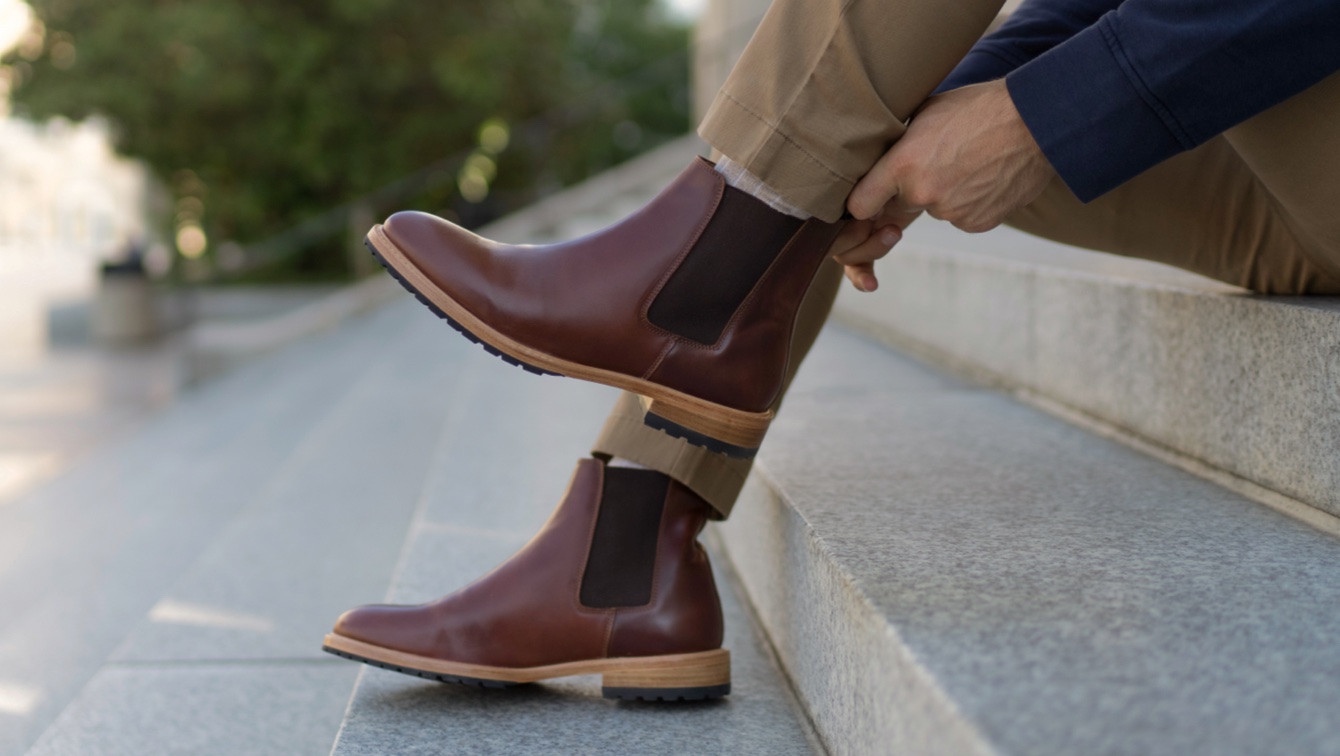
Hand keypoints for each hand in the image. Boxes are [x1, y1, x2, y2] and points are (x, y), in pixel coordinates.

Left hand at [842, 79, 1053, 289]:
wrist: (1036, 123)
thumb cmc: (979, 108)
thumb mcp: (926, 112)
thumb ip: (899, 142)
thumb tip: (880, 156)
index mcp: (903, 165)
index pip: (860, 205)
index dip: (865, 202)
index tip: (869, 198)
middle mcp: (923, 194)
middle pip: (900, 207)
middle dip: (911, 190)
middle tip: (939, 162)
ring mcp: (951, 213)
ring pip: (935, 210)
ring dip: (945, 194)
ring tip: (969, 162)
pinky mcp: (976, 223)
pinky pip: (962, 216)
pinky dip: (970, 202)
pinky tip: (985, 175)